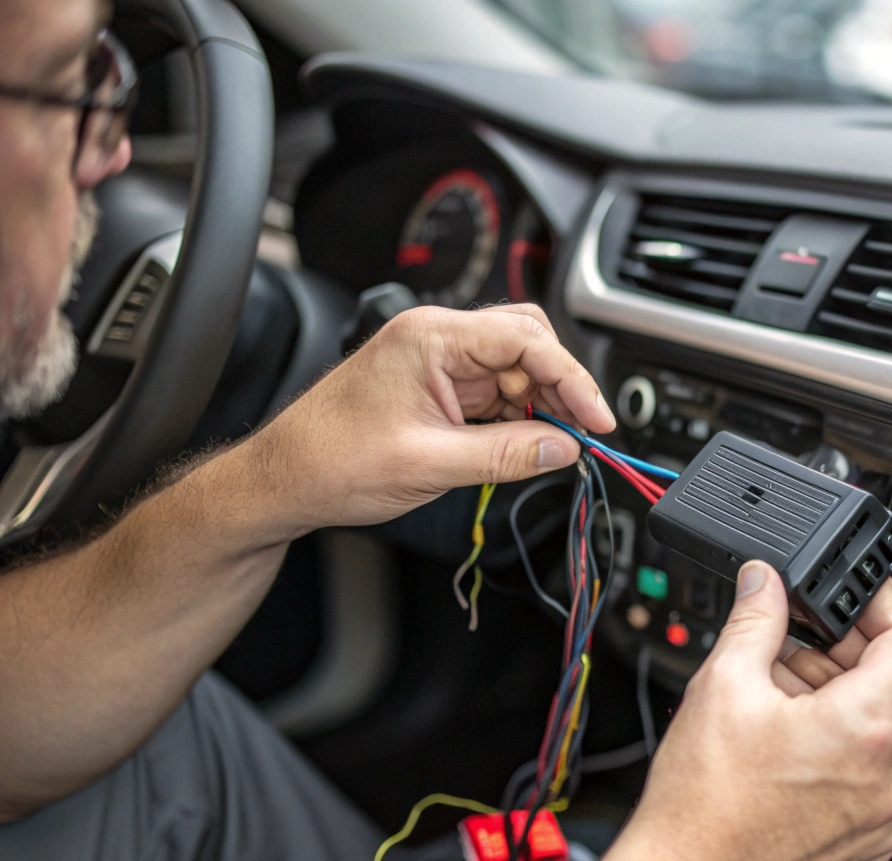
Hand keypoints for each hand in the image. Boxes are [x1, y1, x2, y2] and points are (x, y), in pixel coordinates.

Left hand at [246, 303, 613, 535]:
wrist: (283, 480)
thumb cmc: (331, 461)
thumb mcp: (430, 465)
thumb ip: (506, 455)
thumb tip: (563, 448)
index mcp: (431, 338)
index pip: (526, 340)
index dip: (572, 379)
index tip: (597, 419)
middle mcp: (437, 338)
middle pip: (528, 342)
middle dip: (560, 387)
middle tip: (581, 433)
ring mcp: (438, 361)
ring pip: (516, 368)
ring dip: (540, 404)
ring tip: (549, 446)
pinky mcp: (438, 386)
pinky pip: (496, 391)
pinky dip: (517, 417)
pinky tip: (522, 444)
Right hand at [617, 561, 891, 860]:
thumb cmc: (703, 805)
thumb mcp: (725, 683)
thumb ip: (756, 616)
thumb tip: (765, 580)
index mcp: (865, 728)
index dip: (884, 604)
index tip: (856, 596)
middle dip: (850, 652)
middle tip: (799, 642)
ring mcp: (885, 817)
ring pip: (885, 730)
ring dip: (844, 698)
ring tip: (781, 693)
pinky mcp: (870, 843)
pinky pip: (876, 776)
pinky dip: (845, 747)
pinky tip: (792, 739)